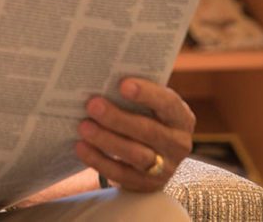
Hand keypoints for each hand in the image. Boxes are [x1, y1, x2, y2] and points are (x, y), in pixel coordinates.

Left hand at [75, 78, 194, 192]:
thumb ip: (134, 94)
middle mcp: (178, 144)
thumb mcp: (150, 107)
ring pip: (135, 154)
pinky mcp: (145, 185)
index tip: (123, 84)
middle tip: (92, 104)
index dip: (147, 94)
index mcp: (181, 118)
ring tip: (83, 126)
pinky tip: (81, 146)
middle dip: (118, 118)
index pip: (168, 104)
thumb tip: (103, 77)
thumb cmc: (146, 118)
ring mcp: (165, 168)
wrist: (154, 157)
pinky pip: (120, 174)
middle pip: (148, 131)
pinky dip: (98, 159)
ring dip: (106, 139)